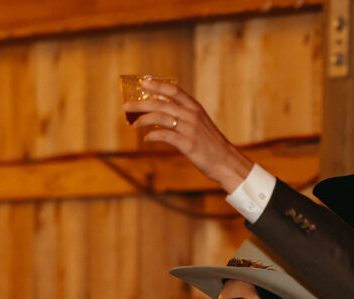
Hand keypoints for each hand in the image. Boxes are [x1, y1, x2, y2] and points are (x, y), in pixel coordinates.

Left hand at [123, 79, 254, 192]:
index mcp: (195, 108)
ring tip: (134, 125)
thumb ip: (184, 115)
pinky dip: (152, 136)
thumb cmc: (211, 144)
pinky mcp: (187, 144)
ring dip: (144, 120)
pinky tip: (147, 139)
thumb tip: (162, 109)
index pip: (174, 90)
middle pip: (161, 104)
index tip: (143, 82)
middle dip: (141, 104)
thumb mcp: (200, 124)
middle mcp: (192, 115)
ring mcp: (190, 129)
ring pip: (160, 118)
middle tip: (127, 106)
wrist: (226, 161)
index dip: (157, 85)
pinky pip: (164, 136)